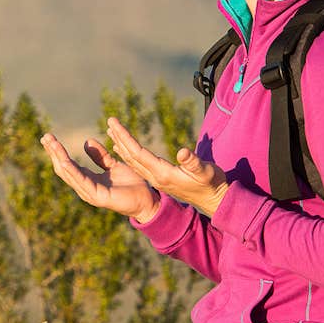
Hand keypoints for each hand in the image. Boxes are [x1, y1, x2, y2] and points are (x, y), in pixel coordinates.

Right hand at [41, 132, 160, 222]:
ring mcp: (90, 193)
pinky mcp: (98, 196)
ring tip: (51, 144)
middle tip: (45, 137)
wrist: (147, 200)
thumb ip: (100, 156)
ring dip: (59, 158)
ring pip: (69, 173)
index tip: (49, 137)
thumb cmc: (131, 185)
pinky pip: (82, 182)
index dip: (58, 151)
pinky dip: (72, 171)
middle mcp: (86, 187)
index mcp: (89, 180)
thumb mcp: (113, 165)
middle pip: (64, 168)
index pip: (68, 164)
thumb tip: (86, 141)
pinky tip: (64, 161)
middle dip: (54, 152)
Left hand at [106, 117, 228, 216]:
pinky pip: (138, 165)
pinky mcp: (160, 178)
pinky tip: (122, 148)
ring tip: (111, 131)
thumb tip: (182, 152)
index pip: (138, 153)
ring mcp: (157, 179)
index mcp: (163, 174)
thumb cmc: (212, 184)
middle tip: (110, 121)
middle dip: (120, 138)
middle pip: (131, 156)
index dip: (125, 137)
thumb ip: (193, 162)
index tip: (114, 123)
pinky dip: (128, 154)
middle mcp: (156, 177)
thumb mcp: (206, 171)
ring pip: (133, 161)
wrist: (214, 201)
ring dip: (121, 145)